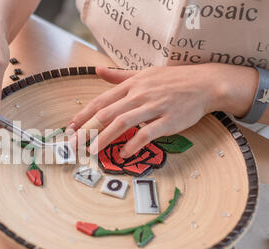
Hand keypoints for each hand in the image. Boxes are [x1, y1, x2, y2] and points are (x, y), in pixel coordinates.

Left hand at [67, 64, 257, 157]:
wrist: (205, 83)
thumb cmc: (172, 80)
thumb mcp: (143, 73)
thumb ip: (118, 76)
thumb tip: (97, 70)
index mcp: (131, 85)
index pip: (100, 101)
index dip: (82, 116)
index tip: (69, 129)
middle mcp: (138, 95)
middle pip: (106, 114)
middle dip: (87, 131)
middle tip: (74, 146)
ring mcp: (153, 107)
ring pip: (122, 123)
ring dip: (104, 139)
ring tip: (92, 152)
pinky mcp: (168, 120)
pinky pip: (146, 134)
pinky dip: (133, 144)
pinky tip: (123, 153)